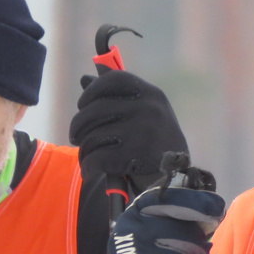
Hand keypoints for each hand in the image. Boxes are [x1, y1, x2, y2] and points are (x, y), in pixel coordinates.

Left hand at [69, 70, 188, 193]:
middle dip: (78, 126)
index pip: (114, 79)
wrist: (176, 174)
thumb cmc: (153, 139)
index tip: (84, 105)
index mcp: (152, 94)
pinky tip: (93, 169)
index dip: (91, 92)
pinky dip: (88, 166)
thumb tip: (85, 78)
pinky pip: (95, 158)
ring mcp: (142, 131)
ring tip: (89, 155)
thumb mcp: (143, 111)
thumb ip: (116, 96)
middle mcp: (148, 108)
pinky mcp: (134, 156)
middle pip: (94, 109)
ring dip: (84, 149)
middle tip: (77, 137)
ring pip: (91, 136)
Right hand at [95, 186, 225, 253]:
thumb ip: (183, 218)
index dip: (199, 203)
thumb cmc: (148, 251)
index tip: (218, 211)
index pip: (173, 198)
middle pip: (182, 232)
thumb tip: (216, 216)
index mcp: (141, 208)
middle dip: (200, 247)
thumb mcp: (159, 227)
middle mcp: (132, 226)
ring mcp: (129, 253)